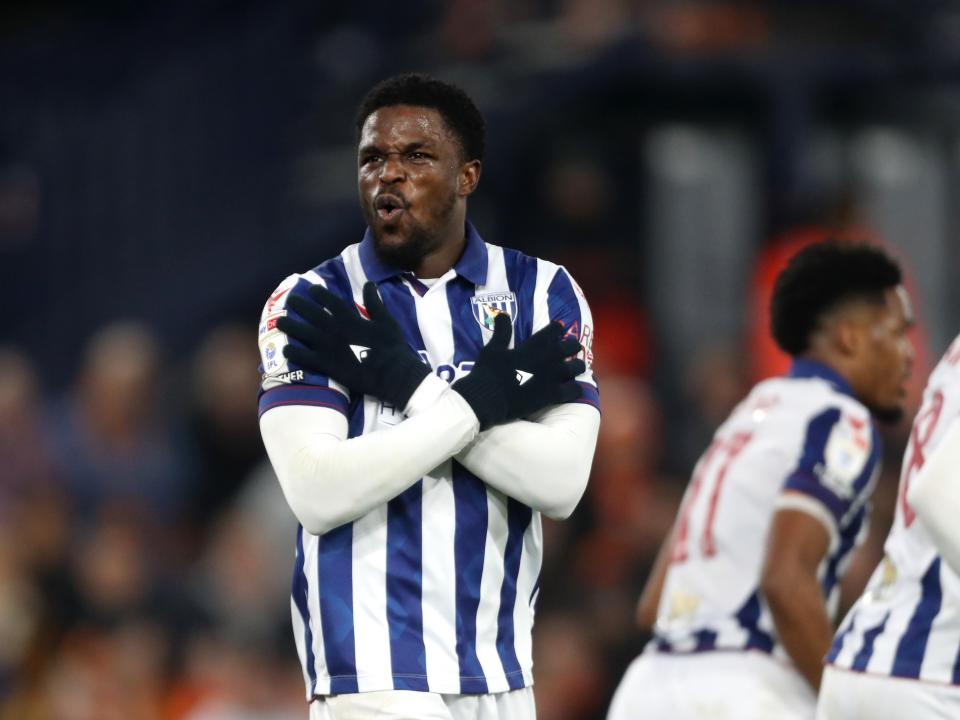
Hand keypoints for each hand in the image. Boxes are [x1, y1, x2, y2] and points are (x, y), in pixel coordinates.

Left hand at [277, 281, 429, 408]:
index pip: (330, 300)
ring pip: (303, 333)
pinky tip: (286, 349)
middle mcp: (335, 329)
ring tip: (280, 322)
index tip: (311, 289)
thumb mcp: (387, 320)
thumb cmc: (392, 347)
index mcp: (350, 318)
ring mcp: (328, 347)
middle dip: (299, 305)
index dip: (319, 293)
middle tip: (290, 301)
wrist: (392, 374)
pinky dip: (294, 352)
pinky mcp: (326, 364)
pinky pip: (304, 356)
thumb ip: (375, 302)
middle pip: (311, 313)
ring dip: (290, 326)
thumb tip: (369, 284)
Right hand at [453, 314, 584, 429]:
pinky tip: (572, 388)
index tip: (560, 328)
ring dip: (577, 366)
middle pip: (571, 346)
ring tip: (575, 368)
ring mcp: (553, 376)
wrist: (488, 397)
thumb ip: (502, 331)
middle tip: (570, 349)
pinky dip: (575, 388)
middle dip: (572, 346)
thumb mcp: (493, 348)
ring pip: (578, 367)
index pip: (554, 330)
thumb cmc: (489, 372)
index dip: (558, 328)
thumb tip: (502, 314)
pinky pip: (575, 390)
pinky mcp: (553, 394)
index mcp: (534, 345)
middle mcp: (548, 357)